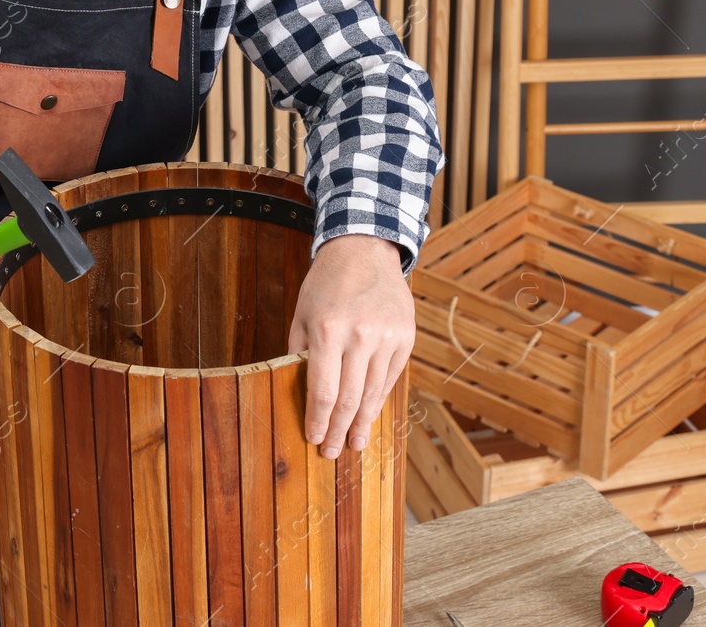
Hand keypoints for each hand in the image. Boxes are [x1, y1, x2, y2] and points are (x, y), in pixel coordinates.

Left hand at [287, 234, 413, 458]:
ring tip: (353, 444)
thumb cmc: (326, 284)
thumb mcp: (302, 314)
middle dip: (337, 431)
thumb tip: (300, 393)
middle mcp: (360, 336)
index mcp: (328, 331)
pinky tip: (368, 417)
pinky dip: (378, 401)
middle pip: (348, 399)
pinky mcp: (405, 339)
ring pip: (372, 394)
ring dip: (361, 424)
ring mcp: (387, 338)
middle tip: (331, 452)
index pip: (322, 390)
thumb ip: (300, 353)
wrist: (364, 252)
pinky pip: (389, 379)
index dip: (317, 420)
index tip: (312, 438)